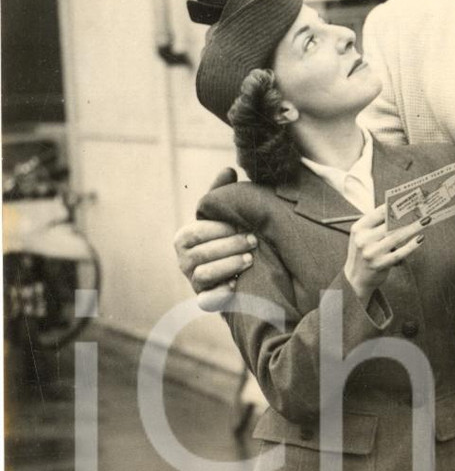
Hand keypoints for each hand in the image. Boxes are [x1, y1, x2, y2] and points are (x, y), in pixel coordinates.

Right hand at [173, 169, 256, 312]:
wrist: (238, 274)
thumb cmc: (227, 238)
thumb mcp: (223, 217)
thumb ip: (222, 194)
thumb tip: (228, 169)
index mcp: (184, 238)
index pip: (197, 231)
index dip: (220, 228)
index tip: (242, 224)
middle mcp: (183, 261)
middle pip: (202, 253)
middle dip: (229, 245)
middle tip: (254, 240)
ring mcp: (193, 283)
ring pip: (204, 274)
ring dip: (228, 266)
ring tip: (250, 259)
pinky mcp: (205, 301)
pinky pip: (207, 301)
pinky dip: (221, 294)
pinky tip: (238, 285)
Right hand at [345, 204, 427, 303]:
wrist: (355, 279)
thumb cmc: (364, 253)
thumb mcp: (363, 236)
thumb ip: (377, 224)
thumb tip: (401, 209)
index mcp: (359, 228)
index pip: (380, 212)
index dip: (396, 204)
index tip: (411, 199)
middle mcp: (363, 239)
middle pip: (390, 223)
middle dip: (408, 214)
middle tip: (423, 208)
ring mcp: (371, 253)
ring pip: (397, 236)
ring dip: (414, 227)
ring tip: (426, 220)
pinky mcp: (380, 265)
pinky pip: (399, 253)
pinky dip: (411, 245)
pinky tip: (420, 238)